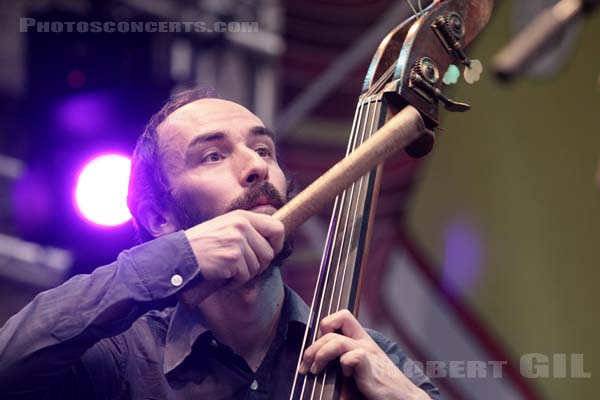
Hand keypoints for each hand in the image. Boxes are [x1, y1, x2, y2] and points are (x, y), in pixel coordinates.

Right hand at [179, 210, 283, 304]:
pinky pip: (245, 276)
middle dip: (259, 265)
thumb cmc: (203, 246)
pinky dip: (235, 281)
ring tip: (227, 268)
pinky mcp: (232, 257)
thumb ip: (248, 231)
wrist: (179, 256)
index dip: (277, 244)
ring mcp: (237, 240)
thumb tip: (273, 245)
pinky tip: (222, 274)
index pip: (277, 227)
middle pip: (269, 253)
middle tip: (242, 267)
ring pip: (258, 267)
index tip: (269, 253)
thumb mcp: (226, 228)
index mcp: (242, 216)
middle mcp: (242, 225)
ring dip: (243, 274)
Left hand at [299, 310, 428, 399]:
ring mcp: (367, 353)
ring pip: (336, 342)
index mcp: (361, 338)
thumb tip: (317, 357)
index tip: (317, 345)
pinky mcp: (370, 368)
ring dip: (320, 355)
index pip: (341, 316)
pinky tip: (345, 376)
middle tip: (306, 365)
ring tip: (315, 370)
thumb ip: (345, 355)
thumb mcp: (361, 363)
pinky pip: (352, 358)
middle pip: (330, 329)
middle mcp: (364, 342)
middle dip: (312, 347)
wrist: (403, 397)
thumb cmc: (381, 383)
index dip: (325, 325)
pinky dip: (343, 366)